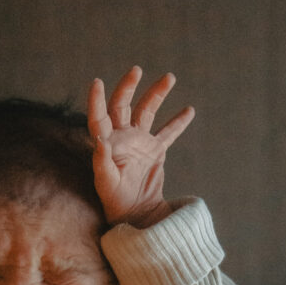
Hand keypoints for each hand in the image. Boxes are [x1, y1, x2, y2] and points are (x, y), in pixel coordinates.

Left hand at [87, 66, 194, 227]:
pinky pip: (168, 132)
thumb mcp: (106, 184)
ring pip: (147, 111)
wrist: (136, 214)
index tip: (97, 82)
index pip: (99, 116)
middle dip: (128, 86)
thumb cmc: (115, 201)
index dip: (96, 100)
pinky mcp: (155, 151)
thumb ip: (102, 162)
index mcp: (107, 143)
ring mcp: (139, 142)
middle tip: (137, 70)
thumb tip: (98, 141)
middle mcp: (121, 137)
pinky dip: (178, 122)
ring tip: (170, 77)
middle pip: (122, 105)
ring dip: (157, 93)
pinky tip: (189, 110)